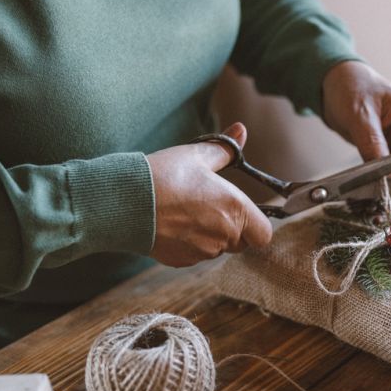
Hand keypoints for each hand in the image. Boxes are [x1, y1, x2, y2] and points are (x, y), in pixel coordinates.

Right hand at [146, 123, 271, 266]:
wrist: (127, 201)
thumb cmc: (165, 176)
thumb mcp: (197, 155)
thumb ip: (225, 148)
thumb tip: (241, 130)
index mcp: (236, 208)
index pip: (263, 234)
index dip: (256, 226)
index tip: (242, 214)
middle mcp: (224, 234)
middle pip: (240, 242)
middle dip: (231, 229)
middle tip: (209, 208)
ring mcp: (203, 251)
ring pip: (216, 248)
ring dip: (209, 236)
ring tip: (185, 213)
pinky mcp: (183, 261)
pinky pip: (195, 255)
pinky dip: (189, 244)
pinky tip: (172, 225)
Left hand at [322, 61, 390, 176]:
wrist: (333, 82)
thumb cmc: (350, 87)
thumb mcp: (360, 114)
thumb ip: (372, 143)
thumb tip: (381, 174)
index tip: (384, 183)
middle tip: (373, 189)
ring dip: (383, 179)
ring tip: (365, 186)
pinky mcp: (382, 149)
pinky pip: (383, 169)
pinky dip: (374, 177)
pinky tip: (362, 181)